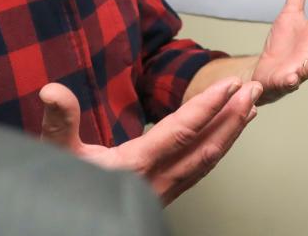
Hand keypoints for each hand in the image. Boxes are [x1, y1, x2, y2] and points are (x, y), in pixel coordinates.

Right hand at [39, 77, 260, 204]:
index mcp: (135, 165)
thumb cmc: (62, 193)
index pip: (181, 131)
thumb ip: (59, 121)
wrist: (65, 226)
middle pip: (204, 147)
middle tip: (255, 90)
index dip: (208, 106)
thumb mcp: (55, 153)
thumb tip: (52, 90)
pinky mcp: (163, 197)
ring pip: (206, 162)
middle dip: (232, 117)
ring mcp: (163, 192)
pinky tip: (223, 139)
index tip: (230, 86)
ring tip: (249, 109)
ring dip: (230, 133)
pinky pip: (198, 172)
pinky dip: (216, 151)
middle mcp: (156, 181)